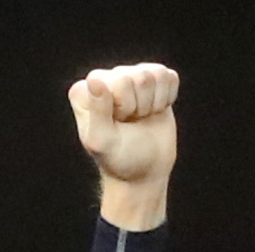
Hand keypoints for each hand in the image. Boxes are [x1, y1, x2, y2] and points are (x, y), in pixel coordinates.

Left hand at [69, 61, 176, 226]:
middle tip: (130, 123)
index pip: (119, 80)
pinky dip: (167, 98)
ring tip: (140, 118)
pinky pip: (169, 76)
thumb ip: (97, 111)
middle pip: (140, 76)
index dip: (125, 106)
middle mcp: (105, 78)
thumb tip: (96, 80)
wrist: (143, 173)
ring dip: (153, 103)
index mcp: (85, 90)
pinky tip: (153, 111)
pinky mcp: (151, 81)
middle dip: (140, 105)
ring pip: (155, 75)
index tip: (118, 124)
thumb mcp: (102, 141)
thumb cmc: (119, 159)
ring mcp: (128, 77)